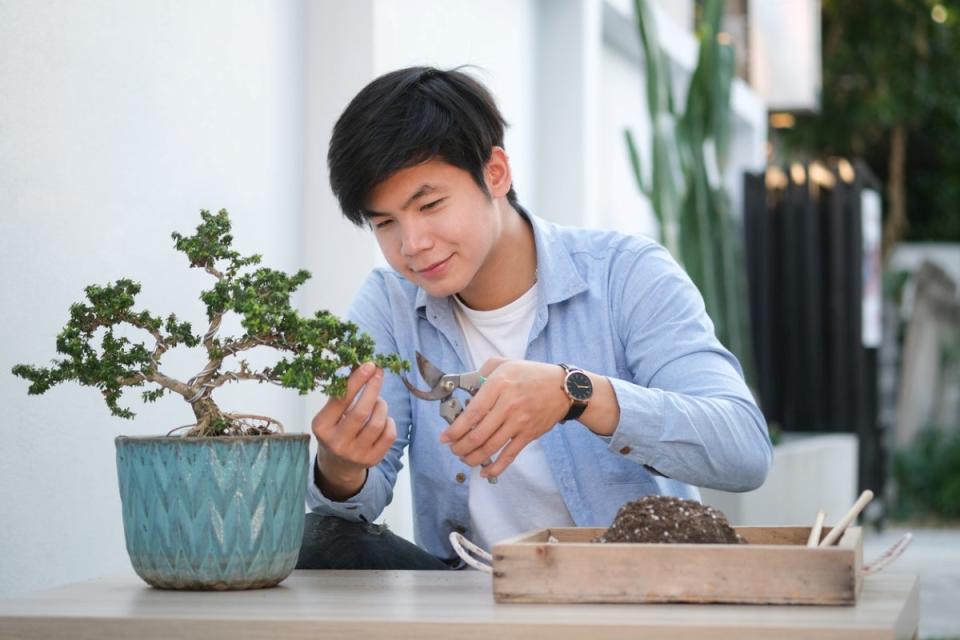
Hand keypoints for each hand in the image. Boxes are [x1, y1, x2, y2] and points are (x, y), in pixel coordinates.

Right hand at [311, 362, 395, 497]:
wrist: (338, 465)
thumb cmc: (335, 430)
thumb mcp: (330, 414)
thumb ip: (342, 394)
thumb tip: (361, 366)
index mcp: (322, 427)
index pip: (341, 400)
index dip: (357, 381)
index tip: (369, 365)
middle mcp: (337, 443)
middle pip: (361, 411)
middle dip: (373, 388)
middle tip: (379, 374)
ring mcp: (355, 454)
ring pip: (377, 423)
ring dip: (381, 405)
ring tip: (378, 401)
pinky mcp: (372, 460)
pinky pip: (389, 435)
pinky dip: (389, 421)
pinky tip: (383, 419)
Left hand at [440, 358, 569, 479]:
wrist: (564, 388)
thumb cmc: (531, 374)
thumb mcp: (505, 363)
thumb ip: (482, 372)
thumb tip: (465, 386)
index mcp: (499, 385)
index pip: (472, 413)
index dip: (455, 429)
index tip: (444, 437)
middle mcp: (508, 405)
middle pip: (478, 434)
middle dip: (460, 447)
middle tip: (453, 448)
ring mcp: (519, 422)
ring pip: (490, 448)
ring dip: (473, 457)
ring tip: (464, 458)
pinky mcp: (529, 435)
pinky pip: (509, 455)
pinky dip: (496, 467)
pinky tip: (485, 472)